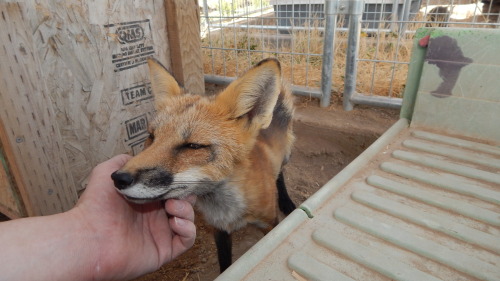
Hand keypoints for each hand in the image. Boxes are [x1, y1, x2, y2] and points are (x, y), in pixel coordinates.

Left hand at [72, 154, 195, 280]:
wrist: (88, 237)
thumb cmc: (94, 206)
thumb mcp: (107, 173)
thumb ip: (124, 161)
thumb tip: (138, 156)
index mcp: (145, 200)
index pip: (170, 189)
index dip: (177, 182)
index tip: (177, 176)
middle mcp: (154, 217)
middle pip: (184, 203)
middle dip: (186, 195)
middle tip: (178, 190)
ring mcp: (160, 234)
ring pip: (188, 220)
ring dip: (187, 210)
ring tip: (172, 205)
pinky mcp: (164, 250)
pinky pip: (187, 240)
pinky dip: (188, 229)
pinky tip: (174, 221)